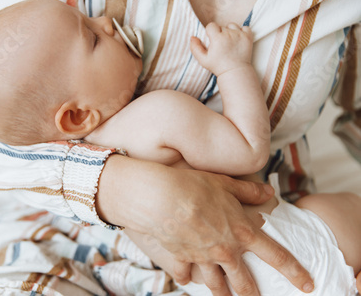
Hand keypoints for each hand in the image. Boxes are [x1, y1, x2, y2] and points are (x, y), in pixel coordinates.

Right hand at [97, 155, 313, 295]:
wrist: (160, 197)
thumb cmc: (194, 186)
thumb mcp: (225, 183)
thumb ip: (248, 191)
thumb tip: (268, 192)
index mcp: (242, 233)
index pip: (276, 256)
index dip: (294, 272)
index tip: (307, 285)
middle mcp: (225, 251)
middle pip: (244, 282)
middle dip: (253, 294)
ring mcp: (202, 259)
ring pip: (216, 286)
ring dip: (222, 294)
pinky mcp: (180, 260)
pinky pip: (185, 275)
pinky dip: (187, 277)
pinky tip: (186, 276)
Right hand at [190, 22, 252, 75]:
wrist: (235, 72)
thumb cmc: (218, 67)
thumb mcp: (203, 60)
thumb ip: (195, 48)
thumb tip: (193, 37)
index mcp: (217, 38)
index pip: (211, 25)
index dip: (210, 32)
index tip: (212, 40)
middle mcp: (229, 34)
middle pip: (222, 26)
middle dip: (220, 33)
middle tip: (221, 44)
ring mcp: (240, 35)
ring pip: (232, 25)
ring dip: (230, 31)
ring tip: (229, 41)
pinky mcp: (248, 37)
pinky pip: (245, 27)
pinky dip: (242, 31)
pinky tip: (238, 38)